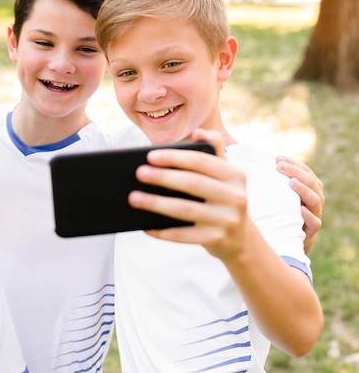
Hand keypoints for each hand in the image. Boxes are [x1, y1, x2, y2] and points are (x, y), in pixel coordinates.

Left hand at [128, 129, 249, 260]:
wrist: (239, 238)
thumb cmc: (222, 198)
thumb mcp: (223, 175)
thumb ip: (212, 151)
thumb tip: (199, 133)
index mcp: (235, 176)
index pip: (202, 161)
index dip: (175, 158)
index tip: (150, 156)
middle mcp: (235, 197)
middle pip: (193, 183)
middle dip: (163, 177)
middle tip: (138, 173)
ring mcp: (227, 220)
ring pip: (185, 210)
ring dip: (156, 204)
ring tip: (134, 198)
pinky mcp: (216, 239)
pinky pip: (183, 235)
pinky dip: (163, 231)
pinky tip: (145, 226)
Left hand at [276, 156, 323, 253]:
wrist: (284, 245)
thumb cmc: (277, 217)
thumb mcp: (275, 199)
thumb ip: (271, 185)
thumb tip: (250, 166)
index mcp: (307, 190)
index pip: (306, 172)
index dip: (294, 164)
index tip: (277, 158)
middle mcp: (314, 201)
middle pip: (312, 182)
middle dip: (296, 172)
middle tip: (279, 166)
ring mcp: (314, 215)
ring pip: (315, 199)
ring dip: (303, 189)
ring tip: (291, 182)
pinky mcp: (311, 232)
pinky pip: (315, 223)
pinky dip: (309, 216)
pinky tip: (300, 210)